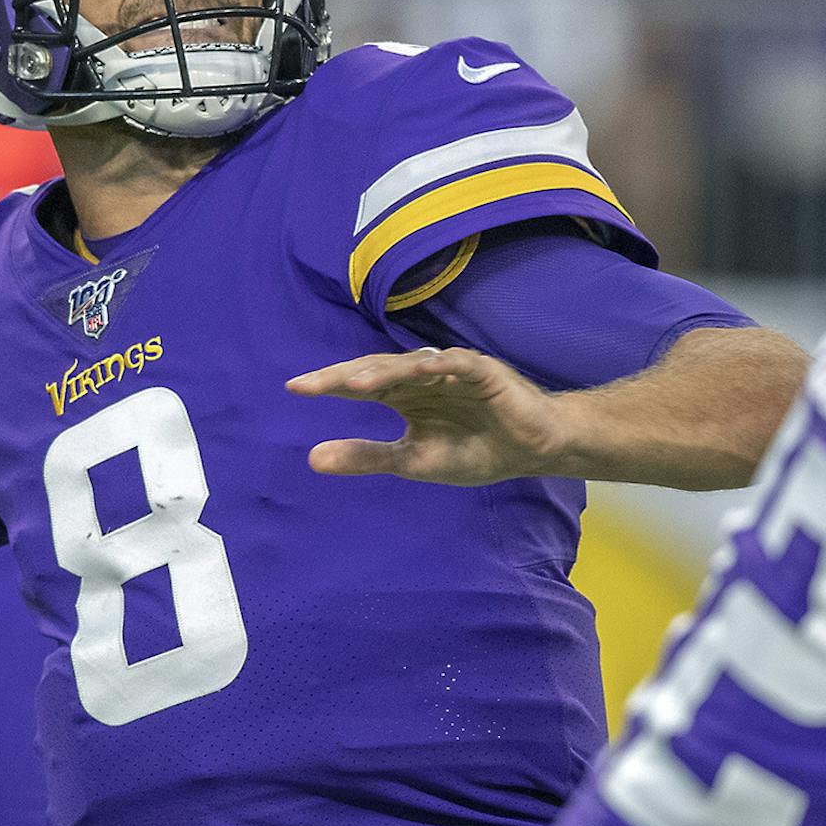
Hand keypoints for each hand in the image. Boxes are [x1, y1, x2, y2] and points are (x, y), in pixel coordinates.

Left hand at [287, 346, 579, 484]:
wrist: (531, 452)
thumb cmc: (474, 451)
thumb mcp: (412, 461)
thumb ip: (366, 457)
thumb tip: (311, 458)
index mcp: (403, 396)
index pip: (359, 387)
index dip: (329, 385)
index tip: (294, 388)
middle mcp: (421, 377)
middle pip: (376, 370)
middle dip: (343, 376)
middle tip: (309, 385)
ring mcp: (451, 371)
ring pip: (410, 366)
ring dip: (384, 372)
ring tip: (354, 384)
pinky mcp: (483, 372)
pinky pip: (458, 364)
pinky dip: (440, 366)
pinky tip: (421, 370)